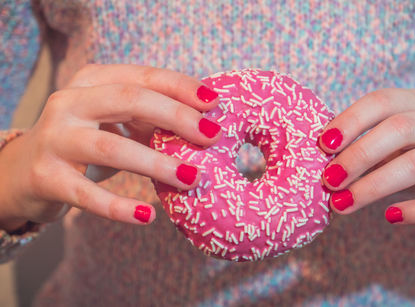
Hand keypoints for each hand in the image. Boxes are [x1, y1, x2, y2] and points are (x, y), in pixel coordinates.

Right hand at [0, 64, 220, 230]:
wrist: (22, 173)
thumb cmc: (84, 143)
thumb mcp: (114, 121)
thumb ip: (150, 118)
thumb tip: (207, 123)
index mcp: (92, 81)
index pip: (144, 76)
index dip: (182, 87)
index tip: (215, 102)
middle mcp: (69, 102)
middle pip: (130, 99)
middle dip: (176, 117)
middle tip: (212, 138)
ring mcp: (54, 138)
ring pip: (111, 146)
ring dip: (156, 163)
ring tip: (190, 178)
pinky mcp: (45, 177)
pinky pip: (86, 194)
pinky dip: (118, 207)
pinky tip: (146, 217)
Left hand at [319, 88, 414, 230]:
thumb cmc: (409, 157)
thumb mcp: (386, 143)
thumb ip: (357, 143)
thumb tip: (314, 157)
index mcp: (414, 105)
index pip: (381, 102)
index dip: (350, 121)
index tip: (323, 146)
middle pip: (399, 129)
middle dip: (358, 155)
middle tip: (329, 180)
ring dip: (373, 186)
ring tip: (342, 204)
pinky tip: (389, 217)